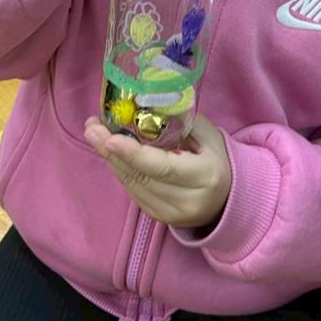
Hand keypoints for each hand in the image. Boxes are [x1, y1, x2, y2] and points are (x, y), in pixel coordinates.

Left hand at [85, 114, 231, 228]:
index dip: (134, 154)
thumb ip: (181, 120)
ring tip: (95, 134)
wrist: (228, 199)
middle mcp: (187, 200)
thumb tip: (148, 102)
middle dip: (112, 151)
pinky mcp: (158, 218)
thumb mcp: (208, 135)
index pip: (163, 167)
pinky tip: (111, 152)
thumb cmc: (216, 158)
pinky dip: (121, 170)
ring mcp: (171, 214)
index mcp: (204, 176)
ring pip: (132, 185)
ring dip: (111, 159)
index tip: (110, 138)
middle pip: (141, 176)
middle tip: (92, 127)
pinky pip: (133, 191)